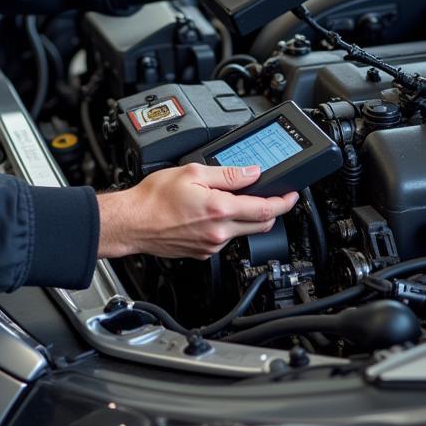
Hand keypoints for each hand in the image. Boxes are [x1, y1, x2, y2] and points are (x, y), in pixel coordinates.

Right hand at [96, 164, 298, 259]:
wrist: (133, 222)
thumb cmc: (155, 197)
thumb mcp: (193, 172)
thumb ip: (228, 173)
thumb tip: (252, 172)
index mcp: (220, 209)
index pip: (265, 209)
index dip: (285, 202)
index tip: (292, 195)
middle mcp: (219, 232)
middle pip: (261, 225)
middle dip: (271, 211)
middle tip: (271, 196)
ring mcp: (211, 245)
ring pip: (243, 233)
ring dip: (246, 218)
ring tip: (230, 201)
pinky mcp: (203, 253)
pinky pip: (225, 240)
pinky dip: (227, 227)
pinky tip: (211, 215)